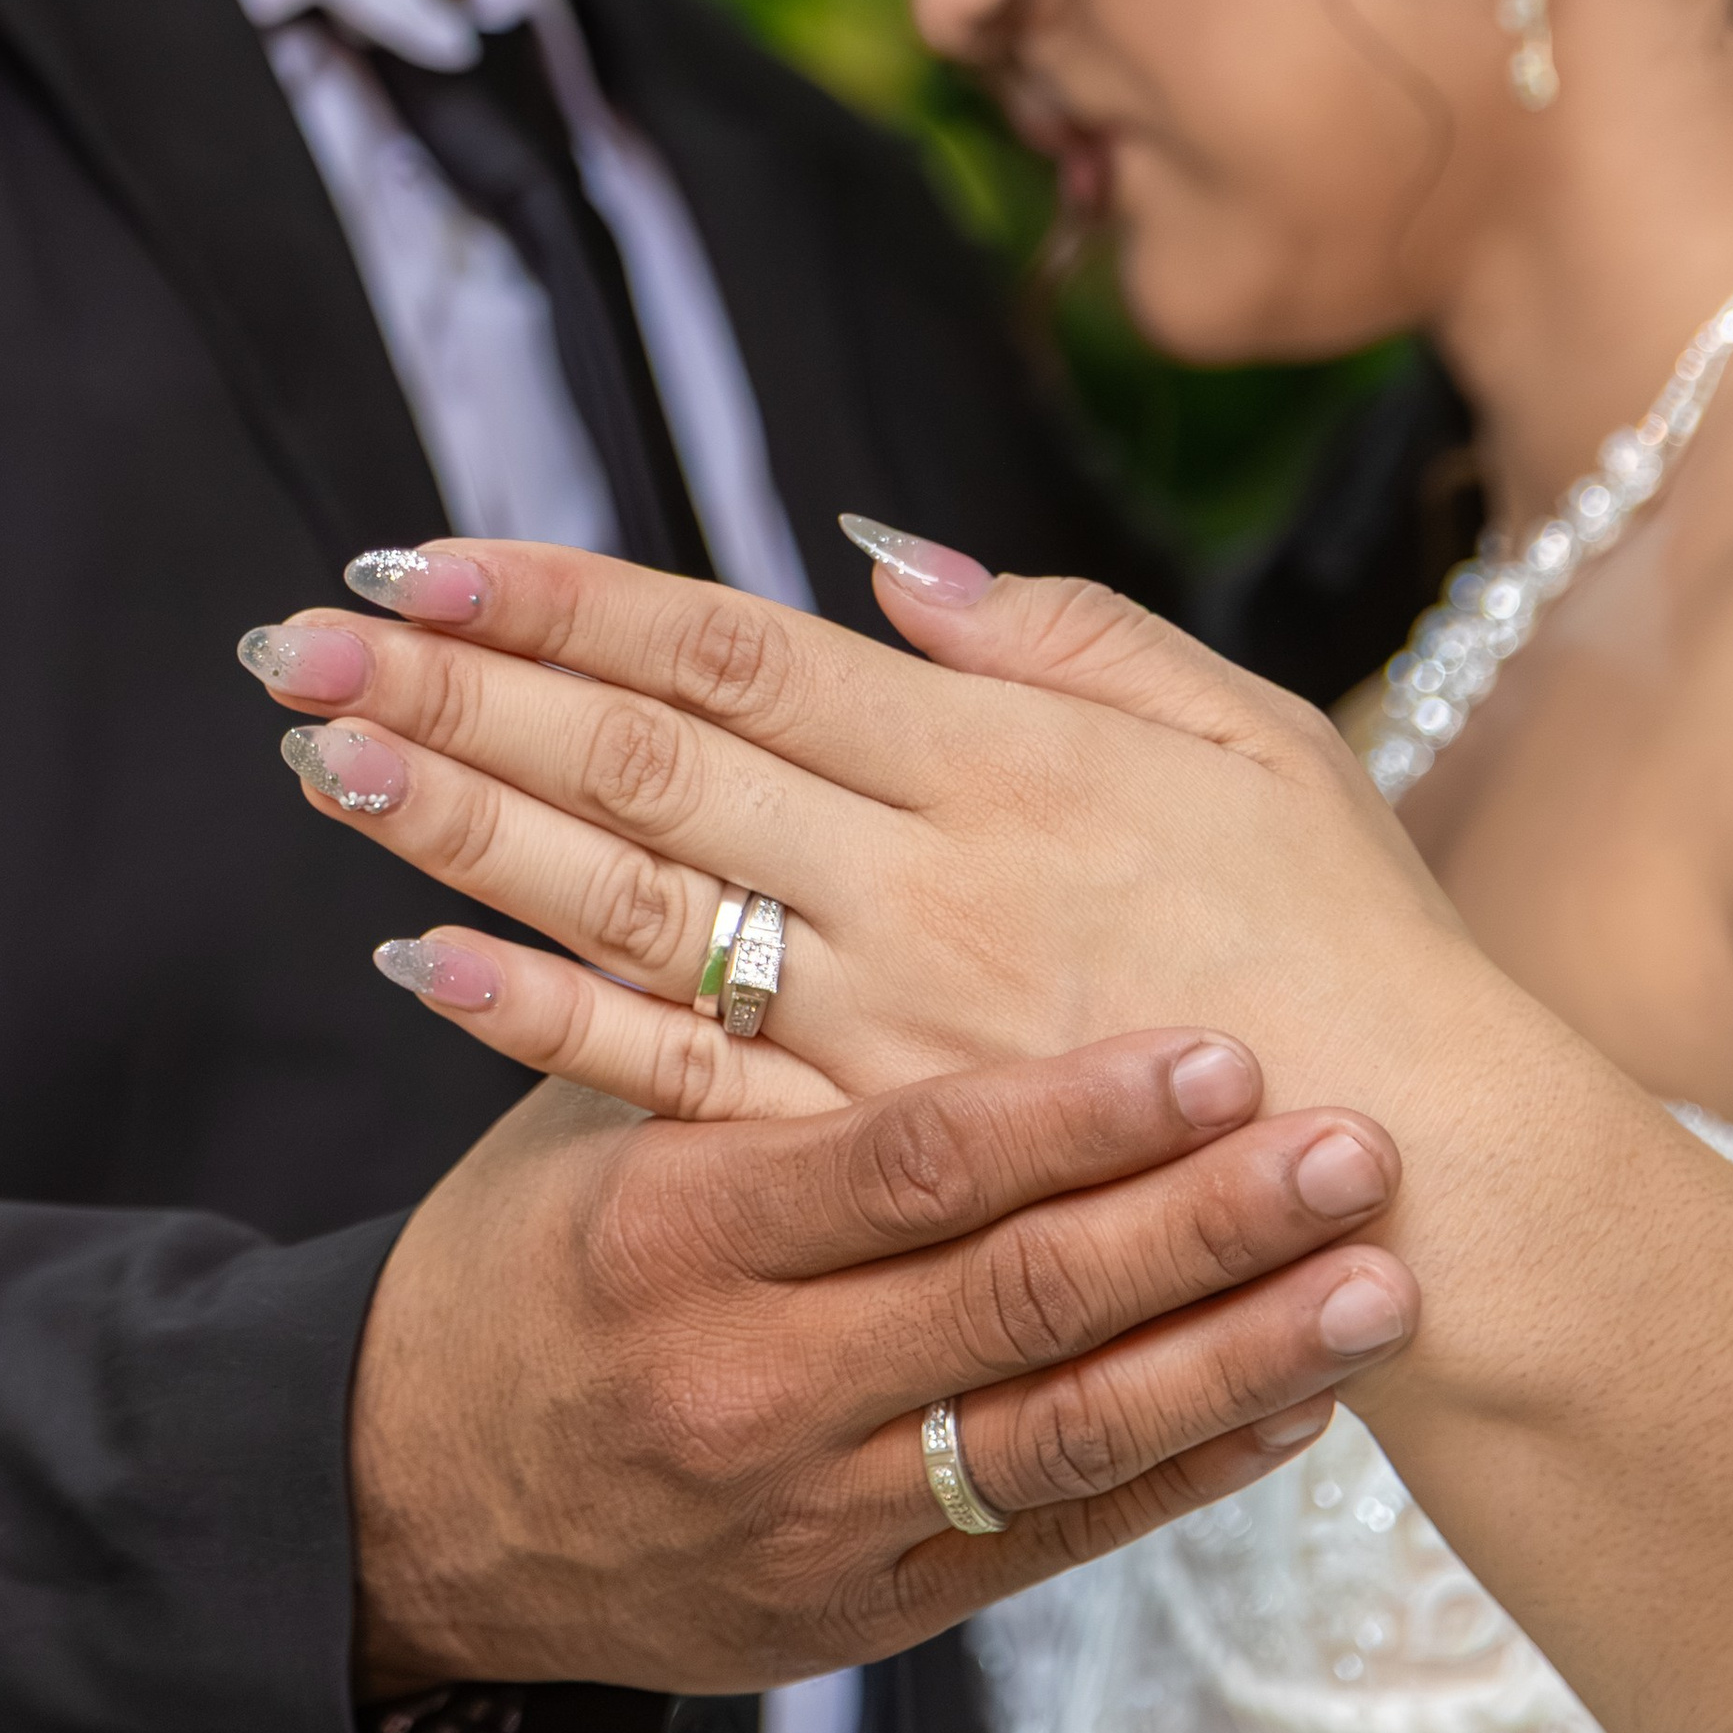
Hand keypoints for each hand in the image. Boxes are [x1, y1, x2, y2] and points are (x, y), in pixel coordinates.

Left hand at [249, 541, 1474, 1135]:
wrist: (1436, 1179)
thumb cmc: (1356, 933)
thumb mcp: (1247, 728)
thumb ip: (1060, 632)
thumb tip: (868, 553)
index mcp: (999, 757)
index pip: (733, 654)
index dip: (568, 599)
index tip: (422, 553)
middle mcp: (921, 879)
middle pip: (644, 764)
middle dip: (463, 689)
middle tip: (296, 637)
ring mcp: (891, 1031)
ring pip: (634, 912)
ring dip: (465, 831)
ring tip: (321, 762)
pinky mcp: (889, 1161)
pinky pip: (686, 1089)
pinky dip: (546, 1027)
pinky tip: (425, 967)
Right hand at [349, 1032, 1415, 1690]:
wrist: (412, 1511)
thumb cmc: (530, 1255)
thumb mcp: (588, 1109)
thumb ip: (735, 992)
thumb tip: (841, 825)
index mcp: (683, 1230)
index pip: (910, 1165)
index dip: (1072, 1110)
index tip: (1215, 1043)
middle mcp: (755, 1385)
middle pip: (1015, 1302)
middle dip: (1202, 1223)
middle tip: (1352, 1145)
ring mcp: (816, 1515)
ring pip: (1060, 1436)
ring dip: (1236, 1356)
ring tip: (1376, 1282)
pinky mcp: (865, 1608)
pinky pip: (1050, 1539)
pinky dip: (1183, 1469)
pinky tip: (1297, 1404)